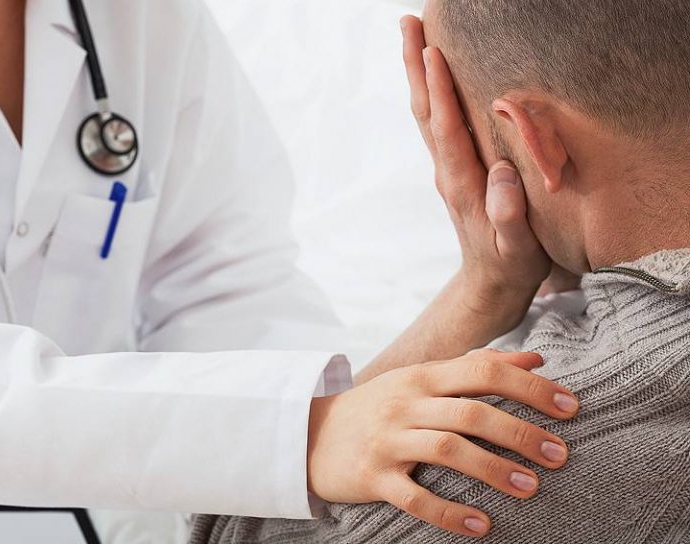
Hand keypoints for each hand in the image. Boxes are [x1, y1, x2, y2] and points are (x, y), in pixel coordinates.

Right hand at [308, 350, 577, 537]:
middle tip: (561, 454)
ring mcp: (388, 440)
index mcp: (423, 376)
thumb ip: (477, 366)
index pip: (484, 371)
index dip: (530, 386)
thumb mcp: (423, 378)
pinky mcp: (372, 476)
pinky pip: (414, 497)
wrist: (313, 433)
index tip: (571, 406)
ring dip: (494, 470)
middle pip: (471, 412)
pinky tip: (481, 526)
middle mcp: (407, 403)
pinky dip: (449, 513)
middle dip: (521, 432)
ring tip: (532, 487)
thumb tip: (535, 358)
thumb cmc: (381, 405)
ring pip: (447, 450)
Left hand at [401, 16, 550, 328]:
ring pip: (427, 114)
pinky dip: (431, 94)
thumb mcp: (518, 248)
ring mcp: (446, 169)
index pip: (446, 128)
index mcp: (462, 183)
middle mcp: (447, 170)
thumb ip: (509, 216)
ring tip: (413, 35)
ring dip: (417, 74)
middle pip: (425, 111)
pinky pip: (436, 124)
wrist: (489, 282)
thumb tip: (501, 175)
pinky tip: (432, 75)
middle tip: (408, 23)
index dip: (439, 90)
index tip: (431, 52)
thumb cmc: (510, 263)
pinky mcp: (453, 170)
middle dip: (415, 67)